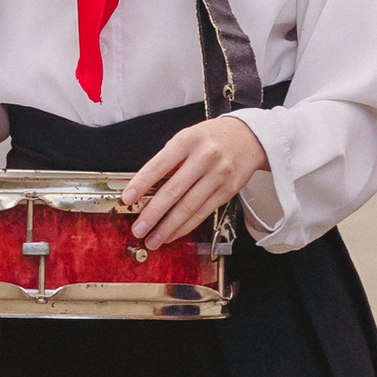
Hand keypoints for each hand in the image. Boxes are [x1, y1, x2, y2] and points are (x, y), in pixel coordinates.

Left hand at [119, 113, 266, 247]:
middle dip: (153, 214)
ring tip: (153, 239)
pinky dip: (186, 226)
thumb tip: (146, 187)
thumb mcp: (187, 137)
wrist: (249, 137)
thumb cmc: (212, 138)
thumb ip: (169, 159)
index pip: (159, 165)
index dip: (141, 183)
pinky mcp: (228, 190)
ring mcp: (218, 175)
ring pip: (189, 207)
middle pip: (173, 191)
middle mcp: (204, 158)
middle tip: (138, 229)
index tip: (127, 198)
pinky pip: (203, 213)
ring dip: (168, 227)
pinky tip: (173, 233)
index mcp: (188, 141)